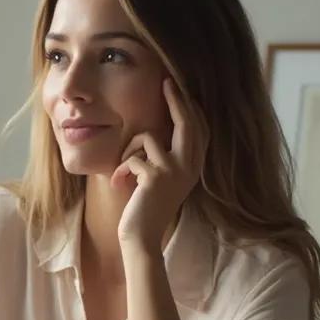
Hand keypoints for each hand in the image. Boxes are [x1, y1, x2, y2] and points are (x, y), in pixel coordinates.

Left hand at [111, 78, 206, 250]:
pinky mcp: (155, 177)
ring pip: (149, 137)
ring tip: (124, 171)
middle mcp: (190, 167)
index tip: (181, 90)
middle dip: (176, 99)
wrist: (142, 236)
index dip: (192, 109)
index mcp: (193, 167)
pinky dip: (122, 170)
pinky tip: (120, 186)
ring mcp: (175, 171)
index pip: (200, 130)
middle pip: (187, 122)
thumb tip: (156, 131)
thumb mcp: (162, 179)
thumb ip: (166, 157)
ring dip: (129, 151)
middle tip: (166, 82)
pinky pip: (133, 158)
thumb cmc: (146, 207)